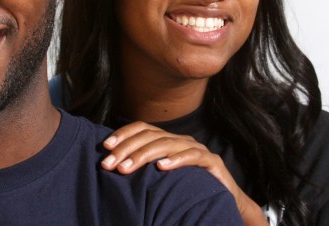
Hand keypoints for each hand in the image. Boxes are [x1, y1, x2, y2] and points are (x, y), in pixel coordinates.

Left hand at [100, 121, 266, 225]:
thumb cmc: (186, 186)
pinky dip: (176, 160)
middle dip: (126, 149)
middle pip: (149, 136)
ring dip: (143, 156)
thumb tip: (113, 164)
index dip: (123, 134)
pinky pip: (192, 156)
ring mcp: (195, 148)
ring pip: (166, 145)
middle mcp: (179, 139)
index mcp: (167, 139)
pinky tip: (161, 167)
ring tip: (126, 168)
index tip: (105, 147)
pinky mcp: (211, 161)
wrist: (223, 199)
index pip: (141, 128)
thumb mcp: (161, 174)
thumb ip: (143, 165)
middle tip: (109, 164)